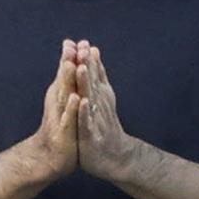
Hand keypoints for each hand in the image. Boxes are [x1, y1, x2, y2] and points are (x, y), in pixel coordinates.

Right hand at [9, 44, 81, 184]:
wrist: (49, 159)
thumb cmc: (59, 130)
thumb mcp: (63, 107)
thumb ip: (65, 86)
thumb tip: (68, 65)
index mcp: (60, 97)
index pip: (64, 74)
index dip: (68, 57)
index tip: (72, 41)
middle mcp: (57, 105)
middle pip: (62, 80)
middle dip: (67, 62)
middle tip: (71, 45)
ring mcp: (59, 118)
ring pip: (64, 96)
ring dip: (67, 80)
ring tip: (71, 64)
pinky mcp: (63, 132)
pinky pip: (69, 118)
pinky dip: (72, 108)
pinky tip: (77, 99)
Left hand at [68, 42, 141, 181]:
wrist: (116, 157)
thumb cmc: (106, 126)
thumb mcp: (102, 97)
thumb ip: (98, 74)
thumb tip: (93, 50)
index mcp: (99, 96)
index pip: (94, 75)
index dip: (88, 59)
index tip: (82, 41)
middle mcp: (99, 104)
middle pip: (93, 82)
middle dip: (88, 64)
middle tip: (83, 47)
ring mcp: (96, 119)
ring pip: (90, 98)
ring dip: (87, 82)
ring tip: (82, 66)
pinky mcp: (91, 135)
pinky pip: (87, 121)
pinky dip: (84, 111)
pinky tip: (82, 101)